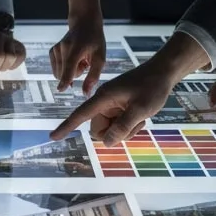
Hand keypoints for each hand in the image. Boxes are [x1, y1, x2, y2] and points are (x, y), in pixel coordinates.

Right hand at [49, 19, 105, 93]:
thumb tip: (85, 94)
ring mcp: (55, 48)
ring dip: (70, 72)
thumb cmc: (94, 41)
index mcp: (77, 48)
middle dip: (75, 74)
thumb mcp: (100, 58)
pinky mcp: (52, 51)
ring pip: (59, 74)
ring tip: (79, 59)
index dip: (66, 79)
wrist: (84, 23)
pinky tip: (72, 59)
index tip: (60, 89)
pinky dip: (64, 68)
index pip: (70, 66)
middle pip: (65, 74)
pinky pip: (56, 70)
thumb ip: (93, 77)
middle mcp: (63, 47)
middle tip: (85, 62)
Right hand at [49, 59, 175, 145]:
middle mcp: (104, 102)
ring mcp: (112, 106)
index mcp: (103, 98)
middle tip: (135, 123)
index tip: (52, 137)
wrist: (163, 73)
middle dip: (115, 133)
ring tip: (140, 118)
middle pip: (99, 129)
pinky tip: (141, 117)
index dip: (66, 126)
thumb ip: (123, 127)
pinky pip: (118, 126)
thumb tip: (107, 142)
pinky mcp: (119, 109)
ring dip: (126, 130)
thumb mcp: (140, 109)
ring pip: (111, 130)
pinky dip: (130, 127)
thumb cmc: (152, 87)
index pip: (79, 114)